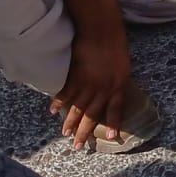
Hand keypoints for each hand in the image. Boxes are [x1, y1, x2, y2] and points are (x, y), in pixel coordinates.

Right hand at [49, 29, 131, 149]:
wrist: (101, 30)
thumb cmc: (114, 43)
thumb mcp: (122, 64)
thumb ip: (117, 79)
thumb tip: (113, 89)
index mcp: (118, 85)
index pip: (116, 109)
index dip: (115, 123)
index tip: (113, 138)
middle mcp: (104, 88)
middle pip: (93, 114)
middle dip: (85, 131)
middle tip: (78, 146)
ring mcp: (89, 83)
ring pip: (78, 107)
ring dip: (70, 122)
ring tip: (65, 134)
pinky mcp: (76, 75)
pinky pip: (66, 92)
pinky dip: (59, 102)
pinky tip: (53, 111)